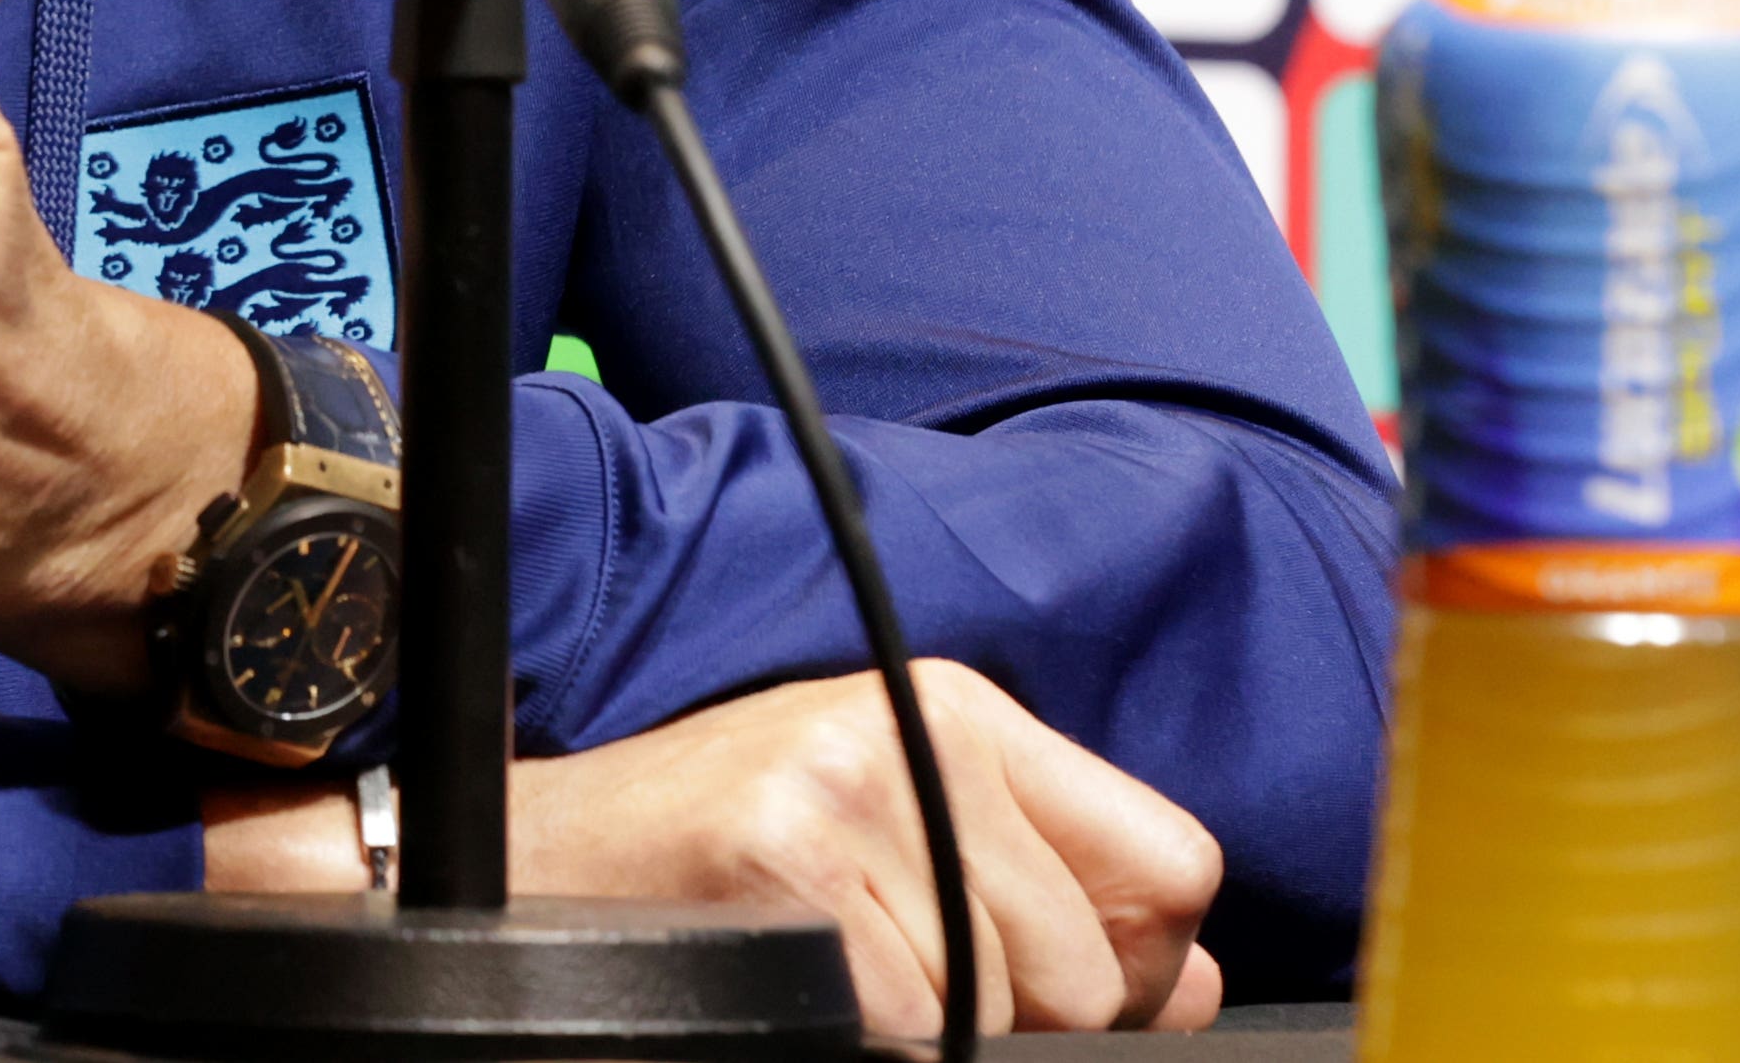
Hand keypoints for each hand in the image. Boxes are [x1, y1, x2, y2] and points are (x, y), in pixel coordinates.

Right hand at [490, 665, 1224, 1035]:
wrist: (548, 857)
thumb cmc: (728, 850)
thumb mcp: (902, 825)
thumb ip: (1055, 889)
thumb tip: (1191, 985)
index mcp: (966, 710)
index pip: (1173, 861)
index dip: (1140, 962)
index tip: (1068, 984)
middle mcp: (922, 731)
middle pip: (1095, 966)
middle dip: (1028, 1018)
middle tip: (911, 977)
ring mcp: (857, 792)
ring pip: (1010, 1008)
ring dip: (940, 1026)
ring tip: (845, 969)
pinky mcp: (796, 862)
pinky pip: (919, 1024)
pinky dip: (874, 1035)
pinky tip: (811, 986)